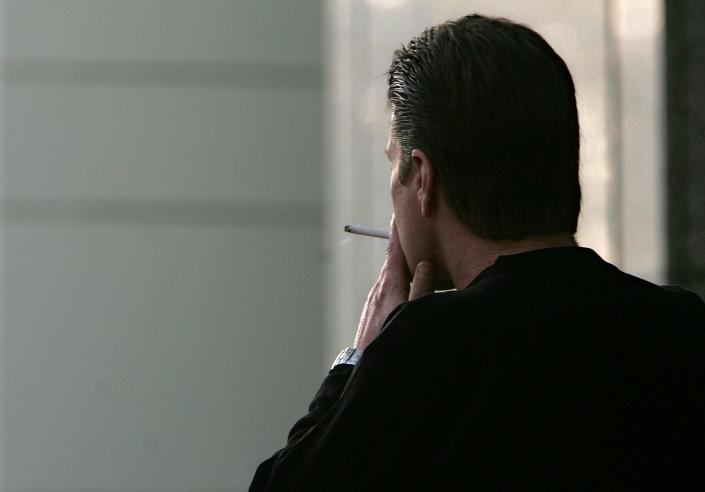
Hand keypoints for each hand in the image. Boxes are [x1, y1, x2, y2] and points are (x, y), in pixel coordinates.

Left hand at [353, 219, 435, 349]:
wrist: (362, 363)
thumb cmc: (390, 338)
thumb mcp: (412, 312)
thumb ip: (422, 287)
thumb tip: (426, 264)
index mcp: (390, 284)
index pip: (395, 251)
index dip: (397, 232)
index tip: (399, 215)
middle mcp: (379, 288)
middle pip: (393, 261)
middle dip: (401, 246)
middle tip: (408, 230)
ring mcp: (373, 300)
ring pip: (390, 277)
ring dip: (400, 266)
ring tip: (412, 259)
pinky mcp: (371, 311)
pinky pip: (387, 289)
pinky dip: (396, 282)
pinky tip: (404, 290)